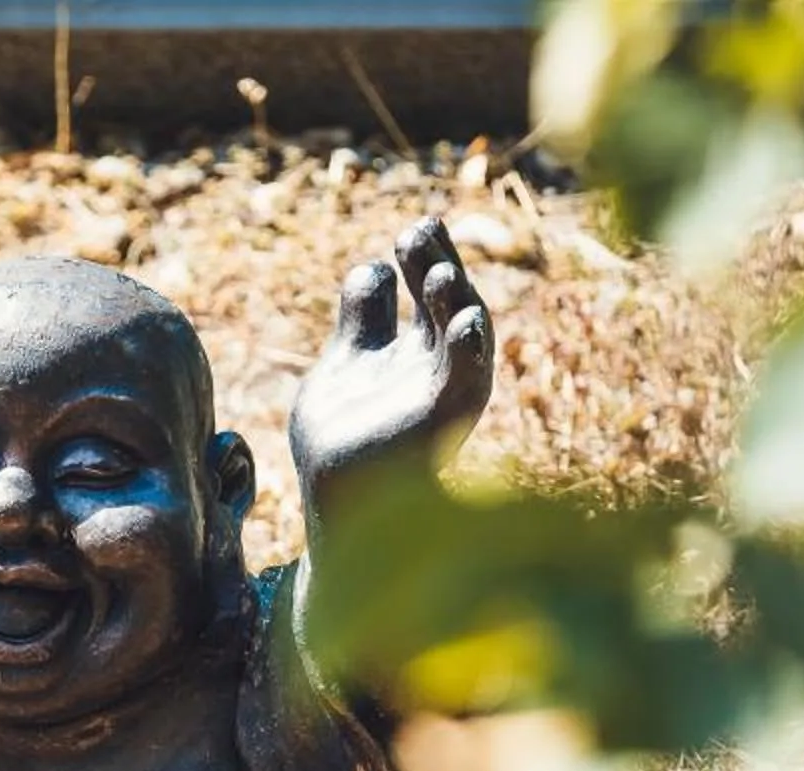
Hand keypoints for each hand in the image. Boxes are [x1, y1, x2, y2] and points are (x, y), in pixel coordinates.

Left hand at [291, 219, 493, 527]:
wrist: (333, 505)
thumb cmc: (341, 439)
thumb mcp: (345, 362)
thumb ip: (362, 319)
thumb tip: (372, 268)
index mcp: (412, 352)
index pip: (426, 295)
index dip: (421, 260)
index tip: (407, 231)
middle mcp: (432, 370)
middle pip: (448, 306)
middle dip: (438, 267)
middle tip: (418, 232)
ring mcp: (438, 397)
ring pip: (465, 340)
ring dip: (456, 305)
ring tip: (440, 275)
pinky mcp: (439, 428)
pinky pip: (465, 386)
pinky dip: (470, 355)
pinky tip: (466, 324)